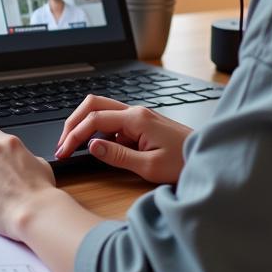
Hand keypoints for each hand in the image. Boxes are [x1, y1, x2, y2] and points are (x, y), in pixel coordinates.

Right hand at [54, 95, 190, 184]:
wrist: (209, 159)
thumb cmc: (184, 163)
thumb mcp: (148, 166)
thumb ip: (117, 155)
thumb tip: (91, 145)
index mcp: (137, 119)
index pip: (95, 119)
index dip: (74, 135)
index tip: (63, 151)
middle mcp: (136, 112)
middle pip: (94, 105)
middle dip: (74, 122)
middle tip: (62, 143)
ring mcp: (139, 116)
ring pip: (102, 110)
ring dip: (85, 124)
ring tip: (73, 145)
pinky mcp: (142, 124)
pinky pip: (114, 121)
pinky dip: (99, 131)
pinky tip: (97, 148)